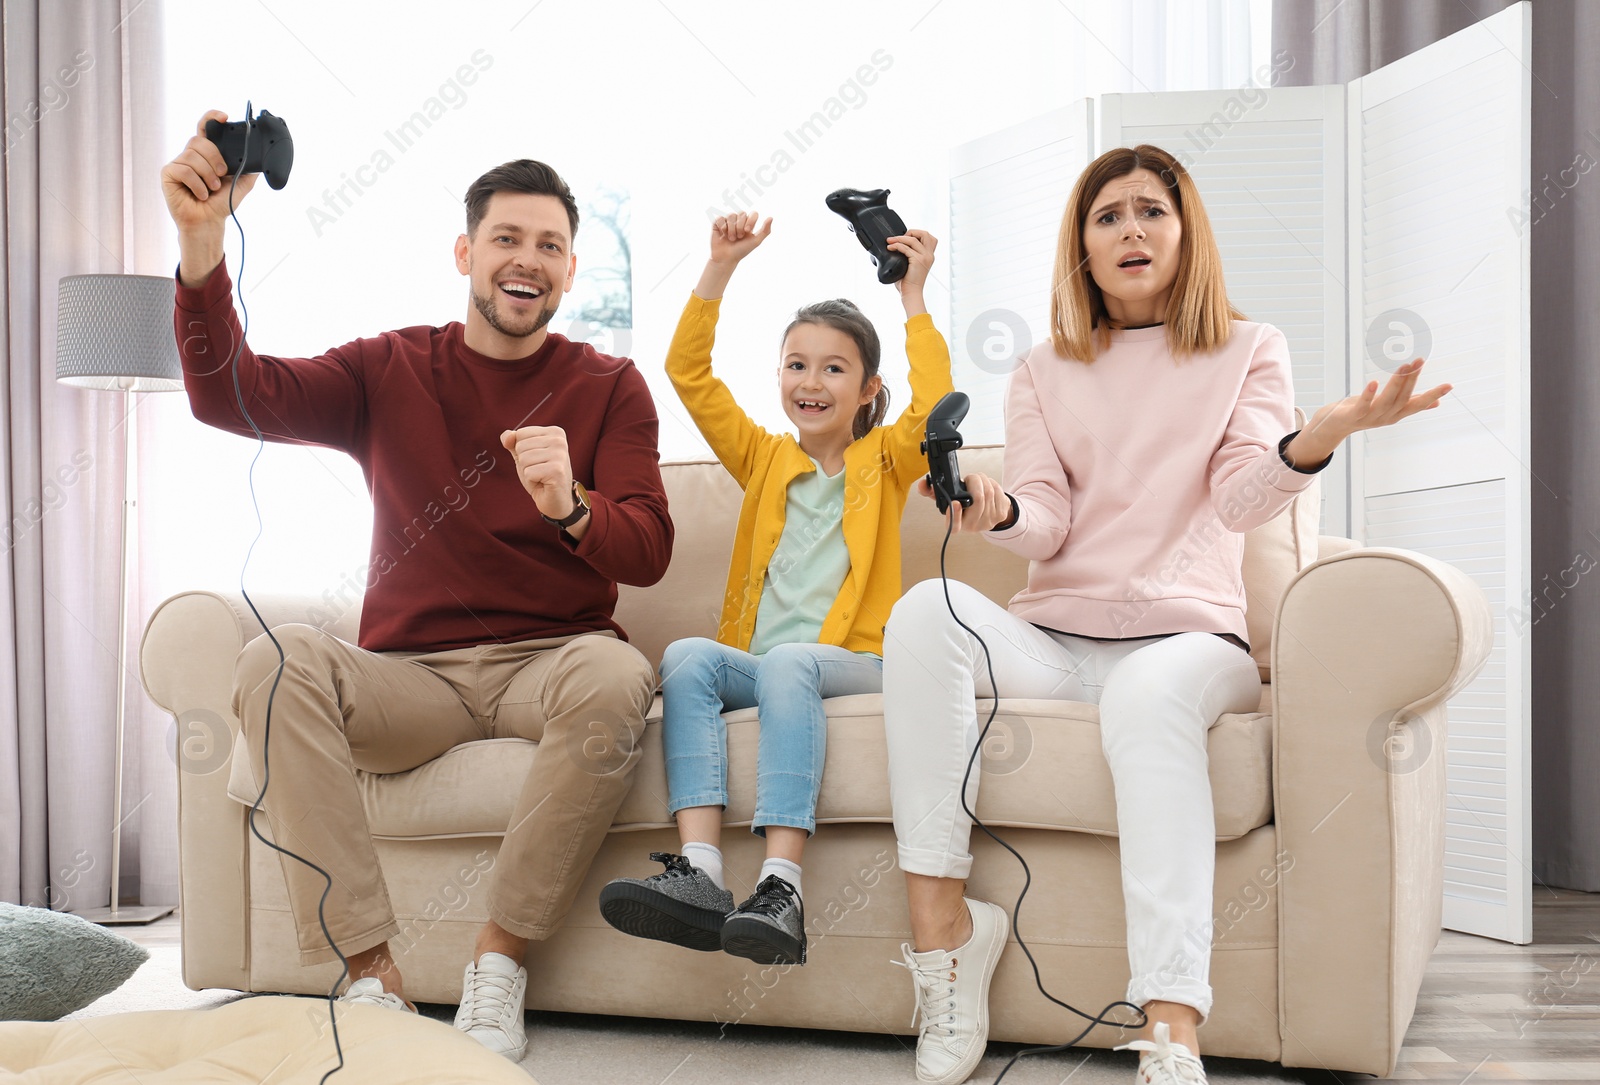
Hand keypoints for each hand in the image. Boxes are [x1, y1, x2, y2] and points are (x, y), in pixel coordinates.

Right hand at [161, 111, 257, 230]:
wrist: (209, 221)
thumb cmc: (222, 202)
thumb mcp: (242, 183)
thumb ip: (249, 168)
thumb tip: (259, 157)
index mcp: (207, 153)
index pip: (205, 128)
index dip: (212, 118)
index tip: (224, 117)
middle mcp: (191, 155)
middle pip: (199, 141)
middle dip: (215, 158)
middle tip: (221, 174)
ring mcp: (178, 163)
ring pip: (193, 155)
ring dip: (207, 175)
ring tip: (211, 189)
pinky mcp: (168, 173)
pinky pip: (184, 170)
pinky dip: (197, 184)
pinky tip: (201, 195)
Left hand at [500, 426, 576, 518]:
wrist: (556, 500)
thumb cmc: (540, 476)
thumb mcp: (524, 455)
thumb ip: (513, 442)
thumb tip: (506, 437)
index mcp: (554, 432)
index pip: (520, 433)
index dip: (522, 451)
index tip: (537, 460)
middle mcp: (559, 441)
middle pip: (521, 446)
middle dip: (524, 462)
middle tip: (539, 470)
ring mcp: (560, 455)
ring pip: (524, 459)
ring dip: (528, 472)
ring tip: (541, 476)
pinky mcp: (557, 470)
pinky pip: (528, 472)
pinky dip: (532, 481)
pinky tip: (544, 483)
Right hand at [694, 212, 771, 299]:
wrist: (726, 258)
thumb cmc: (741, 251)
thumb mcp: (756, 242)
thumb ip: (765, 231)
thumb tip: (771, 217)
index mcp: (749, 224)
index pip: (753, 214)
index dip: (751, 221)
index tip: (747, 231)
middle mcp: (739, 221)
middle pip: (742, 213)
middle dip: (740, 226)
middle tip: (739, 237)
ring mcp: (728, 222)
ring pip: (731, 215)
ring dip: (732, 228)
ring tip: (731, 238)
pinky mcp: (718, 224)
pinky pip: (720, 218)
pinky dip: (722, 227)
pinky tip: (723, 234)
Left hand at [887, 229, 934, 316]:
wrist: (911, 293)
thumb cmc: (908, 282)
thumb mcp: (911, 264)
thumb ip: (909, 254)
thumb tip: (895, 245)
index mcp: (929, 255)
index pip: (929, 237)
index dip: (917, 234)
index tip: (905, 238)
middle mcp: (929, 255)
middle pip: (925, 233)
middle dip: (911, 232)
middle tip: (899, 238)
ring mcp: (924, 257)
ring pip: (913, 239)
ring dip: (900, 238)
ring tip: (890, 241)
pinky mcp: (918, 261)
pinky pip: (906, 248)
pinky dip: (896, 246)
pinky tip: (890, 248)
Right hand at [915, 471, 1011, 532]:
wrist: (986, 513)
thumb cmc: (964, 506)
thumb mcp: (947, 501)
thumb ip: (933, 492)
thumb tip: (923, 484)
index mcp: (956, 525)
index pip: (954, 525)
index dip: (954, 514)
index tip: (954, 503)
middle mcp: (972, 526)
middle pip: (978, 499)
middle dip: (974, 481)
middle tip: (970, 478)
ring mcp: (988, 521)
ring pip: (989, 492)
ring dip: (983, 480)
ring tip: (978, 479)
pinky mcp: (999, 514)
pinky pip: (998, 492)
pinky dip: (992, 483)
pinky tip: (987, 486)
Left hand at [1290, 358, 1452, 465]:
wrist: (1335, 426)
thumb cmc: (1364, 412)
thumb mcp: (1391, 408)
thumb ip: (1413, 405)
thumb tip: (1437, 404)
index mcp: (1397, 413)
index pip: (1418, 404)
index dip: (1433, 395)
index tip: (1449, 385)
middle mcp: (1386, 417)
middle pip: (1403, 398)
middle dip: (1412, 379)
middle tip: (1420, 360)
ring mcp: (1370, 418)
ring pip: (1386, 401)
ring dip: (1396, 383)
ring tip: (1403, 367)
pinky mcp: (1354, 416)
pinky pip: (1363, 405)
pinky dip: (1368, 394)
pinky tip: (1373, 382)